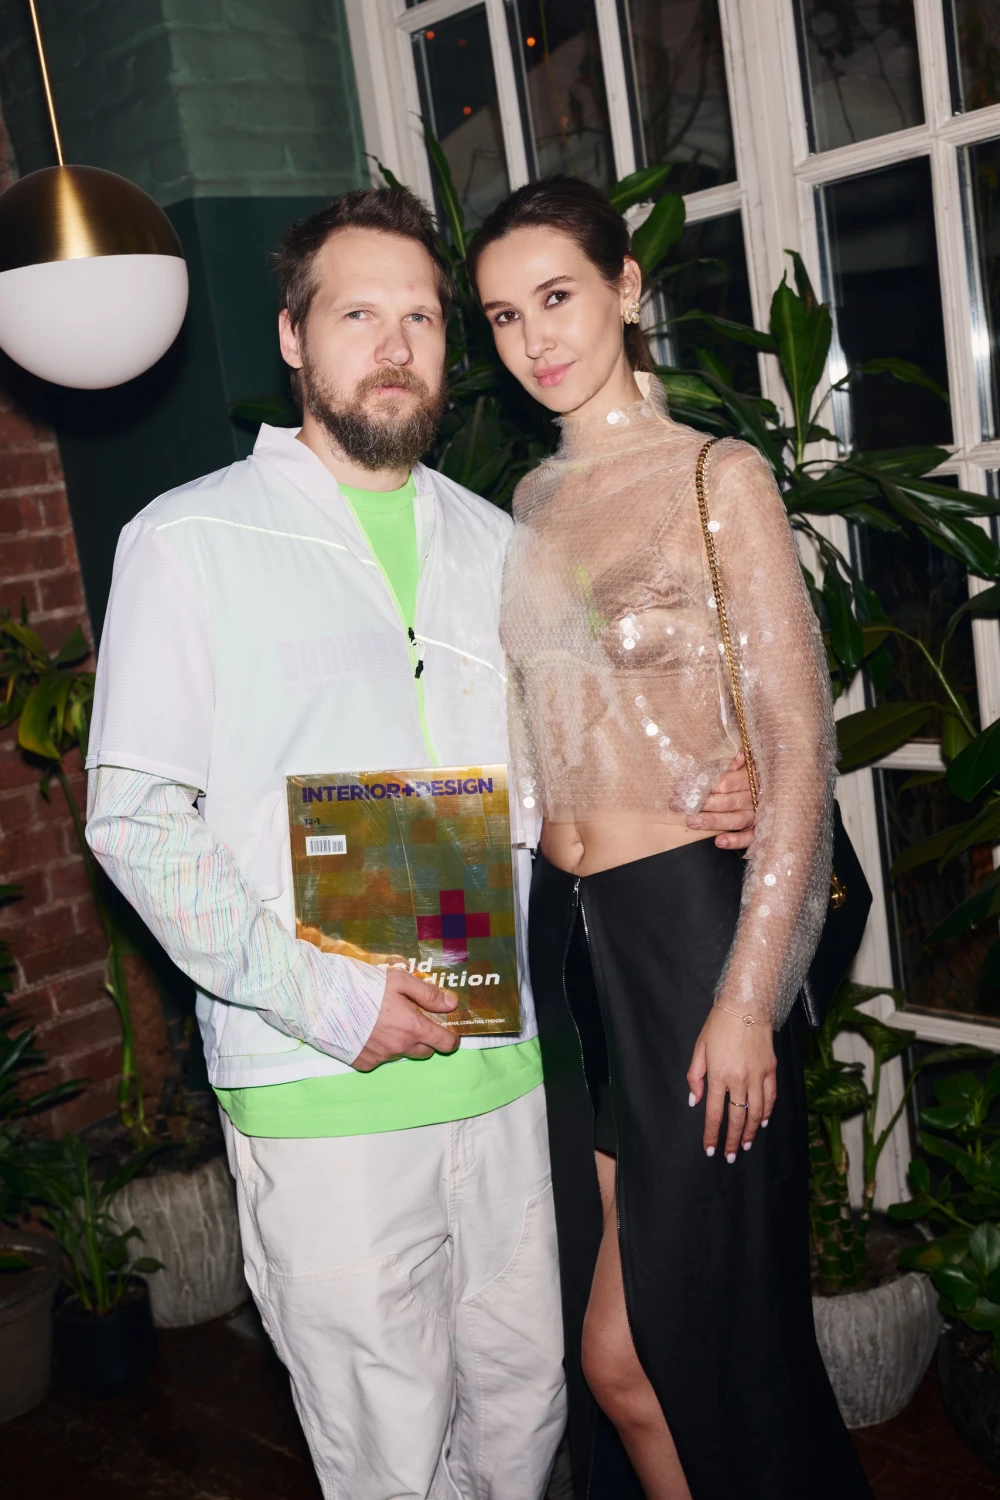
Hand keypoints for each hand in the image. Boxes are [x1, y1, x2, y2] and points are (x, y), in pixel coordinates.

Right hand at [352, 968, 459, 1070]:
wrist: (325, 1001)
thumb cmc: (364, 986)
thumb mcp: (399, 980)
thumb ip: (428, 993)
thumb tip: (451, 1005)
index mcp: (413, 1027)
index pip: (445, 1043)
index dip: (451, 1038)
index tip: (449, 1033)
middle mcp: (400, 1047)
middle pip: (424, 1051)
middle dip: (424, 1038)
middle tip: (411, 1019)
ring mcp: (381, 1058)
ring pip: (401, 1053)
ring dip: (400, 1042)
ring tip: (383, 1021)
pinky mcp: (363, 1063)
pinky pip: (379, 1059)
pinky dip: (378, 1048)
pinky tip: (367, 1031)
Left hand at [687, 750, 754, 850]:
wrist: (786, 786)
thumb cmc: (759, 770)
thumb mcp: (753, 758)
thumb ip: (742, 757)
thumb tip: (737, 753)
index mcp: (752, 776)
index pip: (725, 782)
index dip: (704, 784)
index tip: (682, 787)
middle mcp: (756, 796)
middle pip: (728, 801)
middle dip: (702, 803)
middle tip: (680, 805)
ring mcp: (760, 814)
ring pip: (736, 819)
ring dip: (714, 821)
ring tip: (692, 822)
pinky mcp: (762, 830)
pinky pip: (750, 837)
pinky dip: (736, 840)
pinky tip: (719, 841)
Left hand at [687, 1003, 776, 1160]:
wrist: (746, 1005)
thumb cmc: (719, 1025)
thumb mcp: (699, 1048)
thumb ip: (695, 1076)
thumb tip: (694, 1101)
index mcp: (718, 1075)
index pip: (714, 1114)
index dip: (712, 1135)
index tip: (710, 1150)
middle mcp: (739, 1079)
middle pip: (738, 1118)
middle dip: (734, 1141)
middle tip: (732, 1156)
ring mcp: (758, 1075)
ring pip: (757, 1112)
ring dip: (752, 1132)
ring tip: (747, 1144)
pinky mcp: (771, 1069)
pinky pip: (770, 1098)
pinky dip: (767, 1113)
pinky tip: (763, 1122)